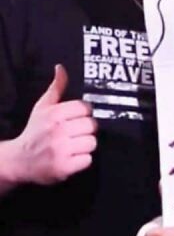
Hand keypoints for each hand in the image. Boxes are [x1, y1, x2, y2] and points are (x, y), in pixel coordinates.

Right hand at [9, 65, 96, 185]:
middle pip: (91, 125)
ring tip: (72, 146)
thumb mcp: (43, 107)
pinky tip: (70, 158)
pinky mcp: (64, 167)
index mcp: (54, 114)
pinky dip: (81, 161)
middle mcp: (58, 130)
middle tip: (74, 134)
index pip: (85, 108)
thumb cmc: (35, 131)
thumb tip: (61, 67)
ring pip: (92, 143)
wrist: (19, 160)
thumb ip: (56, 88)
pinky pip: (87, 160)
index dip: (83, 114)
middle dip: (84, 130)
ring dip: (84, 146)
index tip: (75, 119)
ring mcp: (61, 150)